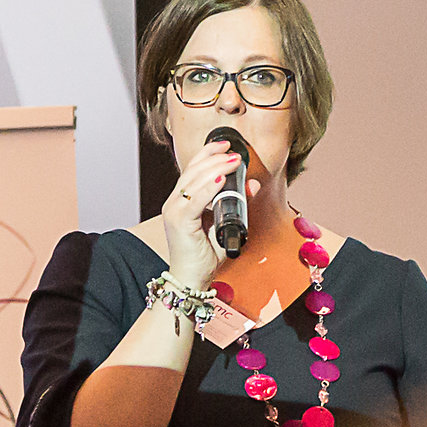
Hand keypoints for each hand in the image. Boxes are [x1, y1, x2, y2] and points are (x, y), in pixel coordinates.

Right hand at [157, 142, 241, 289]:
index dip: (208, 154)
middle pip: (193, 171)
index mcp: (182, 201)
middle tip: (234, 152)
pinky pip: (195, 199)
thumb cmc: (204, 256)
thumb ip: (238, 204)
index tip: (226, 146)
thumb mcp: (226, 224)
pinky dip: (209, 188)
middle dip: (215, 158)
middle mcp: (174, 203)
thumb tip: (252, 184)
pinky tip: (222, 180)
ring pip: (194, 181)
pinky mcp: (179, 221)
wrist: (191, 280)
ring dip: (216, 168)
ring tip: (233, 161)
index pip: (192, 169)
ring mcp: (174, 211)